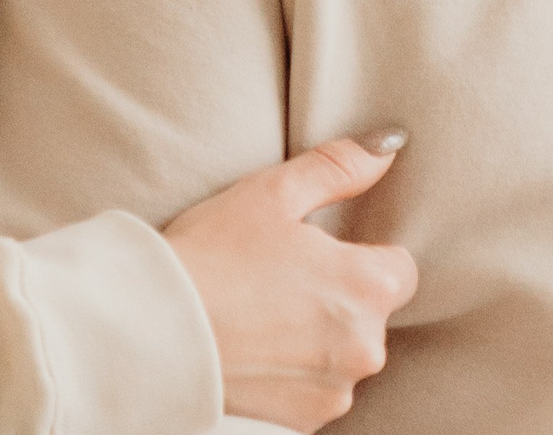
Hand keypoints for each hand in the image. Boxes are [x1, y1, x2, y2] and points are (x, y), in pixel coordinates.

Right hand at [162, 133, 419, 432]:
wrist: (152, 332)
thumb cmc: (210, 257)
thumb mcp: (272, 194)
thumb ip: (338, 168)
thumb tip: (387, 145)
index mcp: (366, 287)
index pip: (400, 267)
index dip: (360, 254)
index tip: (315, 252)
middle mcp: (364, 348)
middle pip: (370, 313)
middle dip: (336, 296)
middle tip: (275, 278)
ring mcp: (335, 391)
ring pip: (342, 353)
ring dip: (316, 338)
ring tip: (257, 314)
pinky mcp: (306, 421)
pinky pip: (315, 387)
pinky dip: (293, 372)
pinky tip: (252, 348)